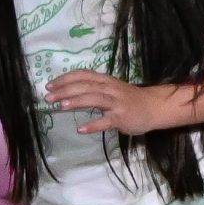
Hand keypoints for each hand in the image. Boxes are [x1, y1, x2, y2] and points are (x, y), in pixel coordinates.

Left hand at [44, 69, 179, 135]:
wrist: (154, 107)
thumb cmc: (129, 99)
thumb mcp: (111, 89)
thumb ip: (94, 89)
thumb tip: (68, 93)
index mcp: (106, 81)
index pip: (83, 75)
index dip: (66, 78)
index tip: (50, 85)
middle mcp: (110, 89)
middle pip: (86, 86)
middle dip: (66, 90)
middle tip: (48, 97)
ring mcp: (116, 103)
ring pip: (95, 99)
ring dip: (77, 101)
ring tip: (61, 106)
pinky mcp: (122, 117)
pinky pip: (106, 121)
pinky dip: (93, 125)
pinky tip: (81, 129)